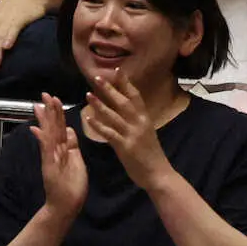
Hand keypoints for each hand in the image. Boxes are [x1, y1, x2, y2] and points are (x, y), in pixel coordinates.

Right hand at [31, 94, 87, 219]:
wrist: (65, 206)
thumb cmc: (72, 186)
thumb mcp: (77, 161)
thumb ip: (73, 146)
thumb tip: (70, 130)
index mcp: (65, 149)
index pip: (62, 126)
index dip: (59, 113)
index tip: (55, 99)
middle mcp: (56, 151)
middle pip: (54, 127)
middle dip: (50, 110)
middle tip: (45, 94)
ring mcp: (51, 158)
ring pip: (49, 135)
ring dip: (45, 120)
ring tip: (40, 105)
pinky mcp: (49, 166)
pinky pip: (47, 151)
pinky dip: (43, 139)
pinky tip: (38, 129)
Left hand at [83, 70, 172, 190]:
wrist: (158, 174)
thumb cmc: (151, 155)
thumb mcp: (146, 133)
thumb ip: (136, 121)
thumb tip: (126, 110)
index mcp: (145, 119)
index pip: (135, 96)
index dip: (126, 83)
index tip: (117, 71)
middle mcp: (139, 123)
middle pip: (123, 102)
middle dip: (110, 89)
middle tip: (98, 77)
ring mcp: (133, 134)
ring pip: (114, 115)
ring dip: (100, 104)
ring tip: (88, 94)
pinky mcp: (126, 147)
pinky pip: (110, 133)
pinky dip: (99, 125)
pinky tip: (88, 119)